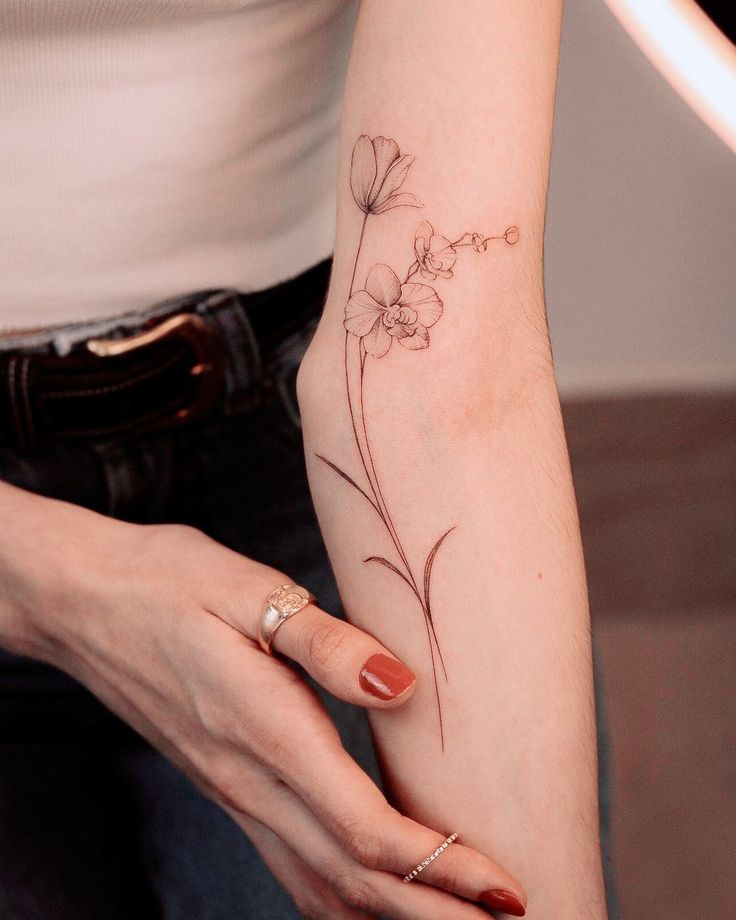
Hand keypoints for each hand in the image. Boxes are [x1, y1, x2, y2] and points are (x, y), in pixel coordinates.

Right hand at [1, 485, 526, 918]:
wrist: (86, 602)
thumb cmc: (168, 583)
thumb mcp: (247, 589)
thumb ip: (324, 643)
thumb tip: (402, 685)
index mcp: (262, 727)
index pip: (362, 827)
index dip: (438, 866)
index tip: (501, 884)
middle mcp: (247, 777)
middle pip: (348, 878)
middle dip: (432, 912)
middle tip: (511, 919)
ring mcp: (232, 790)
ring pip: (317, 884)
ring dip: (389, 913)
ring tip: (454, 919)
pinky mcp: (225, 784)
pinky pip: (289, 863)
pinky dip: (340, 895)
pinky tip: (371, 894)